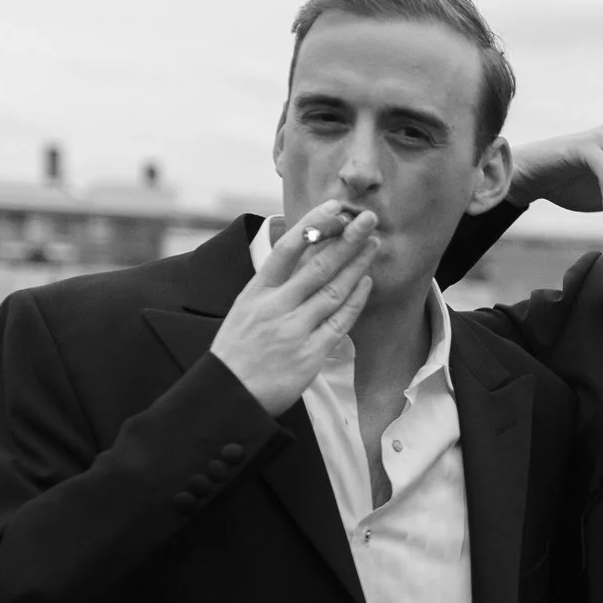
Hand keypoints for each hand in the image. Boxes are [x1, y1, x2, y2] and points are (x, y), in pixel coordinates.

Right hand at [209, 201, 378, 416]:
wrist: (230, 394)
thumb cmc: (237, 351)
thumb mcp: (243, 309)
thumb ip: (270, 284)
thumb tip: (294, 251)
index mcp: (256, 293)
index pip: (287, 249)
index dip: (313, 225)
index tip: (334, 207)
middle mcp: (276, 308)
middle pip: (318, 266)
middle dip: (346, 239)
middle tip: (368, 218)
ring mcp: (294, 330)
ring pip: (333, 290)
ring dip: (357, 264)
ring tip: (373, 243)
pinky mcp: (310, 354)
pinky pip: (339, 322)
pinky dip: (355, 300)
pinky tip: (366, 281)